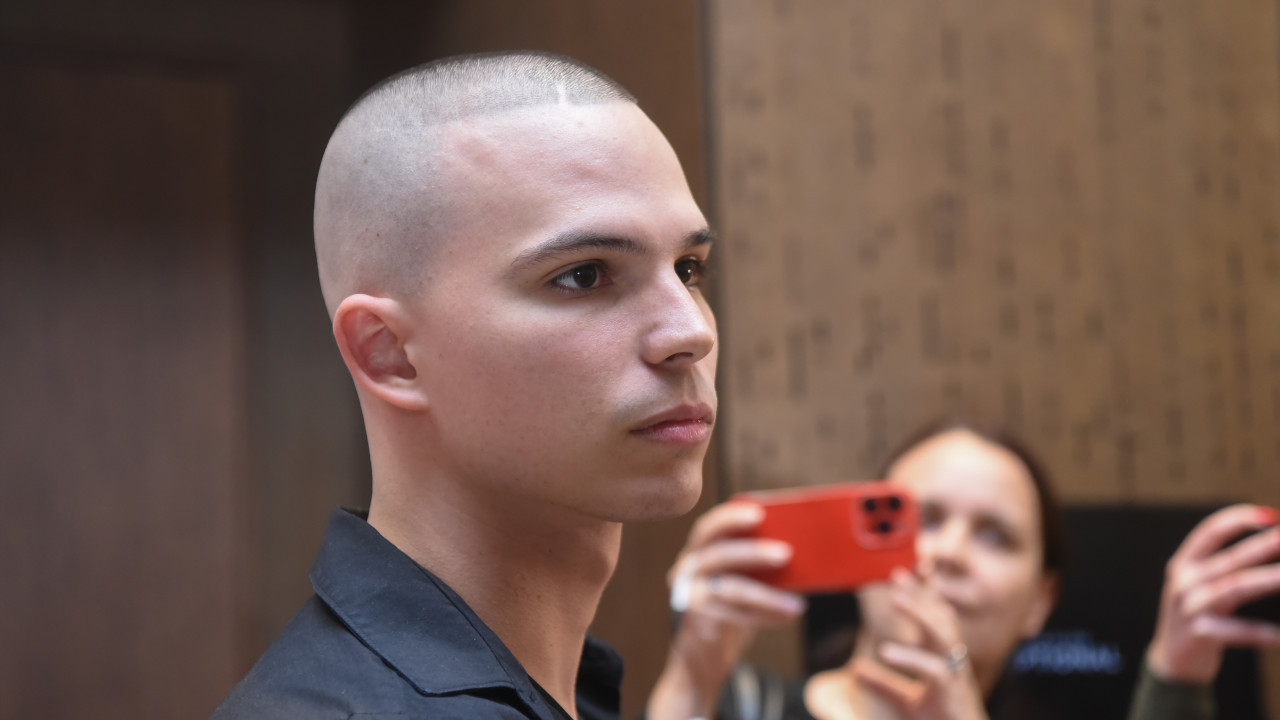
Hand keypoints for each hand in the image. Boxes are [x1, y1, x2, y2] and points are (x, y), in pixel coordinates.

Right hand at [646, 502, 804, 719]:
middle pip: (717, 553)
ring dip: (767, 596)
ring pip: (729, 589)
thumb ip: (760, 565)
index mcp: (698, 551)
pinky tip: (786, 617)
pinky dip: (762, 617)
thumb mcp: (744, 580)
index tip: (760, 511)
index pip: (709, 527)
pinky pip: (732, 617)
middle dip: (752, 551)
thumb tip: (806, 552)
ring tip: (797, 605)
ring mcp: (688, 597)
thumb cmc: (731, 609)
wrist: (704, 656)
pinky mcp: (695, 623)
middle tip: (787, 553)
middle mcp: (686, 569)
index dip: (731, 516)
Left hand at [855, 569, 987, 719]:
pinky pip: (934, 669)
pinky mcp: (953, 692)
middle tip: (897, 575)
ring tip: (895, 598)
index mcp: (942, 658)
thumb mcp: (906, 701)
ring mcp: (956, 674)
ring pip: (943, 634)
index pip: (934, 617)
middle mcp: (952, 660)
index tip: (898, 574)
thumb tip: (855, 670)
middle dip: (921, 593)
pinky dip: (911, 658)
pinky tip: (886, 652)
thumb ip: (883, 684)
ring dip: (920, 613)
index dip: (919, 594)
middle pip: (941, 617)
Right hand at [1146, 504, 1279, 683]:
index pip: (1210, 531)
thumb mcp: (1195, 585)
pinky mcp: (1200, 635)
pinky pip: (1238, 631)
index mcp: (1182, 564)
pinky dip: (1262, 632)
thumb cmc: (1195, 616)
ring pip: (1235, 588)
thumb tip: (1266, 542)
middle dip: (1262, 545)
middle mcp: (1183, 582)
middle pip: (1230, 559)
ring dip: (1267, 579)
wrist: (1173, 661)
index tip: (1270, 515)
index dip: (1238, 519)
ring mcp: (1190, 608)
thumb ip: (1220, 565)